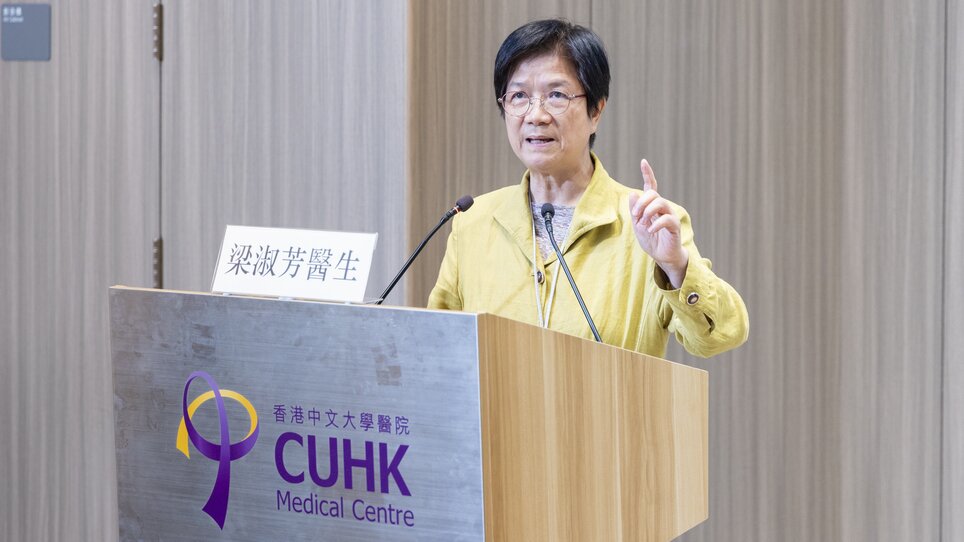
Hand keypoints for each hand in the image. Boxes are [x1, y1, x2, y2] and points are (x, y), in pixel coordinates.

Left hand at [628, 159, 688, 287]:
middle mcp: (663, 208)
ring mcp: (669, 216)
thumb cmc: (651, 240)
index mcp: (653, 206)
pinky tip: (650, 230)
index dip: (648, 174)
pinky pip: (666, 219)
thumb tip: (633, 193)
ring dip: (648, 211)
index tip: (643, 162)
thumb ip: (635, 210)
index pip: (651, 187)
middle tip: (636, 216)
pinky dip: (656, 224)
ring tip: (643, 222)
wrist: (662, 256)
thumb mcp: (637, 224)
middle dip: (642, 202)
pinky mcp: (674, 227)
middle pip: (654, 194)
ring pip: (661, 203)